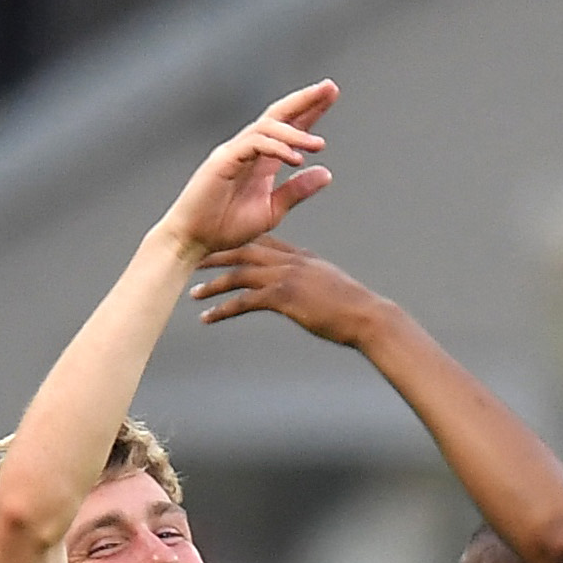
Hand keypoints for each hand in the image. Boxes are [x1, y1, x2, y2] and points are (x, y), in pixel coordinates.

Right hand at [159, 83, 337, 260]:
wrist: (194, 239)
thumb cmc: (225, 226)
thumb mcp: (272, 210)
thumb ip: (296, 191)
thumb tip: (326, 172)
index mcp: (262, 159)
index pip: (289, 126)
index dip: (310, 109)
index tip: (331, 94)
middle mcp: (248, 149)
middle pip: (278, 115)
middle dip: (304, 100)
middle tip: (330, 87)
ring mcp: (234, 152)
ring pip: (267, 127)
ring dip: (295, 133)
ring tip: (319, 145)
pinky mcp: (223, 161)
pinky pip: (253, 145)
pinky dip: (276, 148)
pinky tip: (296, 158)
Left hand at [189, 236, 389, 345]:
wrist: (368, 317)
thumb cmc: (355, 309)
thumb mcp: (331, 287)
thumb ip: (313, 283)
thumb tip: (306, 292)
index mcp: (301, 257)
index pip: (263, 244)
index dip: (238, 245)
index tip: (220, 248)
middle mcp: (290, 262)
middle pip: (243, 251)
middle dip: (216, 255)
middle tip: (195, 260)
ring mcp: (285, 277)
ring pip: (238, 274)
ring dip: (213, 284)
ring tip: (194, 293)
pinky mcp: (283, 297)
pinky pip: (244, 301)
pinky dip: (223, 309)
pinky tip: (208, 317)